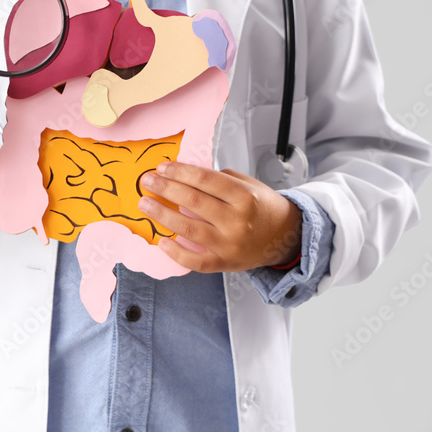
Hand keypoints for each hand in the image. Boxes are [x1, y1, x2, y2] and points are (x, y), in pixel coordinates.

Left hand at [137, 162, 302, 272]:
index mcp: (245, 197)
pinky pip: (196, 261)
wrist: (286, 237)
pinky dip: (177, 253)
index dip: (180, 172)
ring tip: (145, 204)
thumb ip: (220, 179)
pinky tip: (162, 241)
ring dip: (162, 215)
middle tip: (146, 181)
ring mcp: (230, 244)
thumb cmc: (263, 207)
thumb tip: (184, 174)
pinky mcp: (225, 263)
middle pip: (193, 201)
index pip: (205, 180)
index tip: (162, 168)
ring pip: (189, 229)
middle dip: (165, 189)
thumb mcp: (249, 185)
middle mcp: (237, 221)